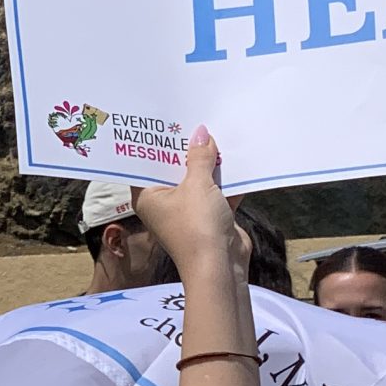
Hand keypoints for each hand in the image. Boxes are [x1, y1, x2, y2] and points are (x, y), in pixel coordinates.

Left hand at [135, 128, 242, 279]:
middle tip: (197, 119)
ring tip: (220, 132)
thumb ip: (199, 157)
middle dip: (189, 149)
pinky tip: (238, 158)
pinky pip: (217, 192)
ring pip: (199, 180)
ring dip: (210, 163)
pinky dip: (227, 179)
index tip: (166, 119)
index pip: (147, 163)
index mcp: (148, 196)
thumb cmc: (197, 225)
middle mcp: (165, 202)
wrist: (220, 266)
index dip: (156, 142)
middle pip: (175, 169)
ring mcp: (189, 210)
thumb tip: (201, 132)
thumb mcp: (197, 185)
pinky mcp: (211, 216)